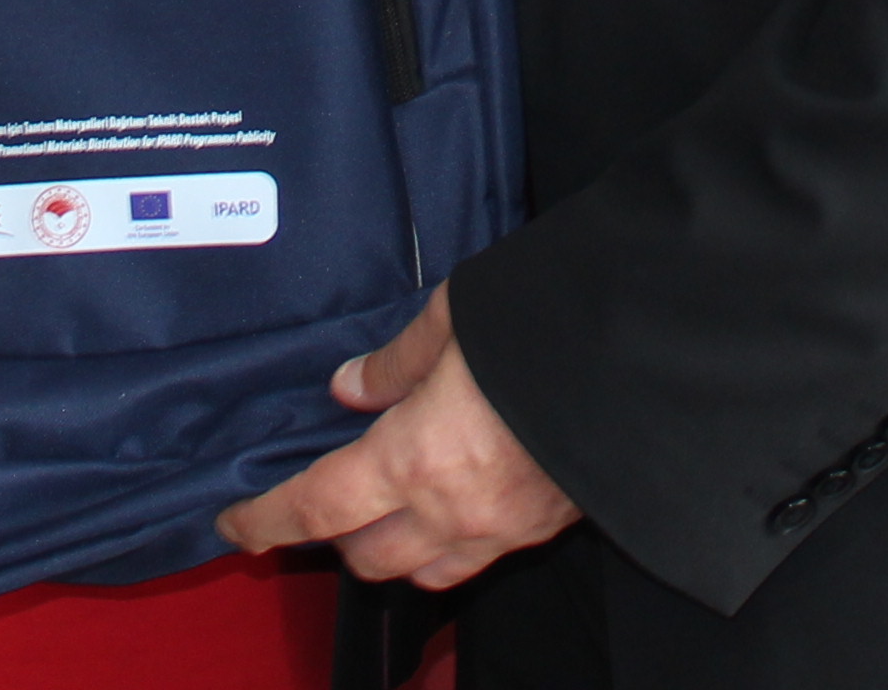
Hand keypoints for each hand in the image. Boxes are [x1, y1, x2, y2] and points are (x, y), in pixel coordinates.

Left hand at [214, 287, 582, 587]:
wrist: (653, 353)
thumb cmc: (553, 322)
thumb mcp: (457, 315)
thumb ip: (397, 360)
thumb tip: (351, 385)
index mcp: (418, 456)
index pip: (317, 508)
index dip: (265, 520)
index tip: (235, 523)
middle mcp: (455, 508)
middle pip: (365, 559)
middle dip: (333, 538)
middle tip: (320, 499)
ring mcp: (504, 527)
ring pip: (422, 572)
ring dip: (390, 549)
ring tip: (382, 507)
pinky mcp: (546, 527)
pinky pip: (477, 558)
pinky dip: (446, 543)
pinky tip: (451, 502)